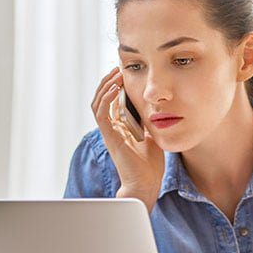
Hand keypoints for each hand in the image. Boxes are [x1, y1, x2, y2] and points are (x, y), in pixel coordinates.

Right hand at [91, 68, 164, 204]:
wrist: (146, 183)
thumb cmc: (150, 165)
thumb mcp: (153, 136)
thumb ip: (149, 122)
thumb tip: (155, 108)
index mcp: (120, 128)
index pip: (112, 102)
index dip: (115, 86)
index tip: (124, 73)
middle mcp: (112, 128)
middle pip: (102, 99)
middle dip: (108, 82)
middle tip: (117, 69)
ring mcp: (109, 132)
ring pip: (98, 103)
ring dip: (105, 86)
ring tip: (115, 73)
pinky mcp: (109, 136)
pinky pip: (101, 113)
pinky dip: (106, 98)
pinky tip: (115, 88)